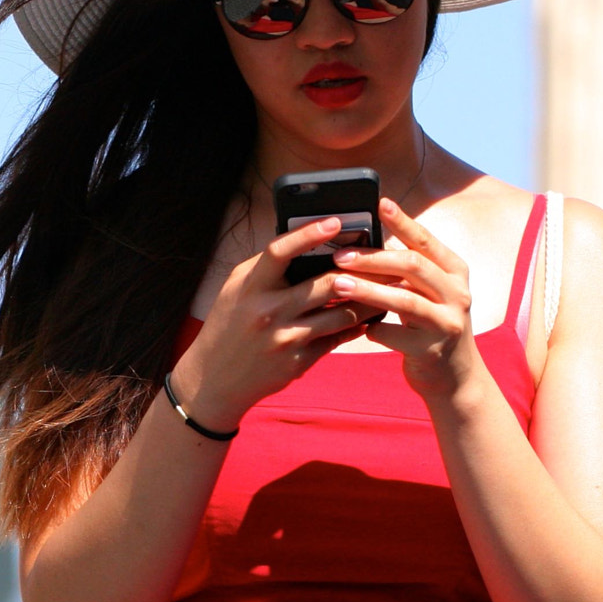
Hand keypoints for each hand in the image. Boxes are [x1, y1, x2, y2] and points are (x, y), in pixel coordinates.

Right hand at [169, 216, 372, 430]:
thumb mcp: (236, 290)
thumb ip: (266, 268)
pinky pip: (337, 338)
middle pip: (326, 284)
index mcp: (251, 288)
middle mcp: (269, 312)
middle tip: (383, 258)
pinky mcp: (299, 361)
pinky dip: (355, 326)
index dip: (308, 233)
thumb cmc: (228, 326)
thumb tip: (304, 243)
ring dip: (368, 300)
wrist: (214, 380)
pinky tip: (368, 318)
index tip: (334, 220)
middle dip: (361, 270)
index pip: (279, 252)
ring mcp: (286, 339)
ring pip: (342, 314)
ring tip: (387, 287)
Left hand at [333, 198, 484, 398]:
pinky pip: (396, 337)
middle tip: (339, 255)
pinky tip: (356, 327)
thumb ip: (407, 271)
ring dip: (368, 291)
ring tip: (337, 283)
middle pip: (413, 266)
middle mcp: (457, 294)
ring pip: (404, 300)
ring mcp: (448, 323)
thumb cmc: (430, 325)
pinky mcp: (433, 351)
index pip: (425, 241)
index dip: (403, 222)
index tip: (379, 203)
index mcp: (455, 272)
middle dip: (373, 258)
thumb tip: (364, 243)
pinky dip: (373, 329)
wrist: (455, 377)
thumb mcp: (428, 293)